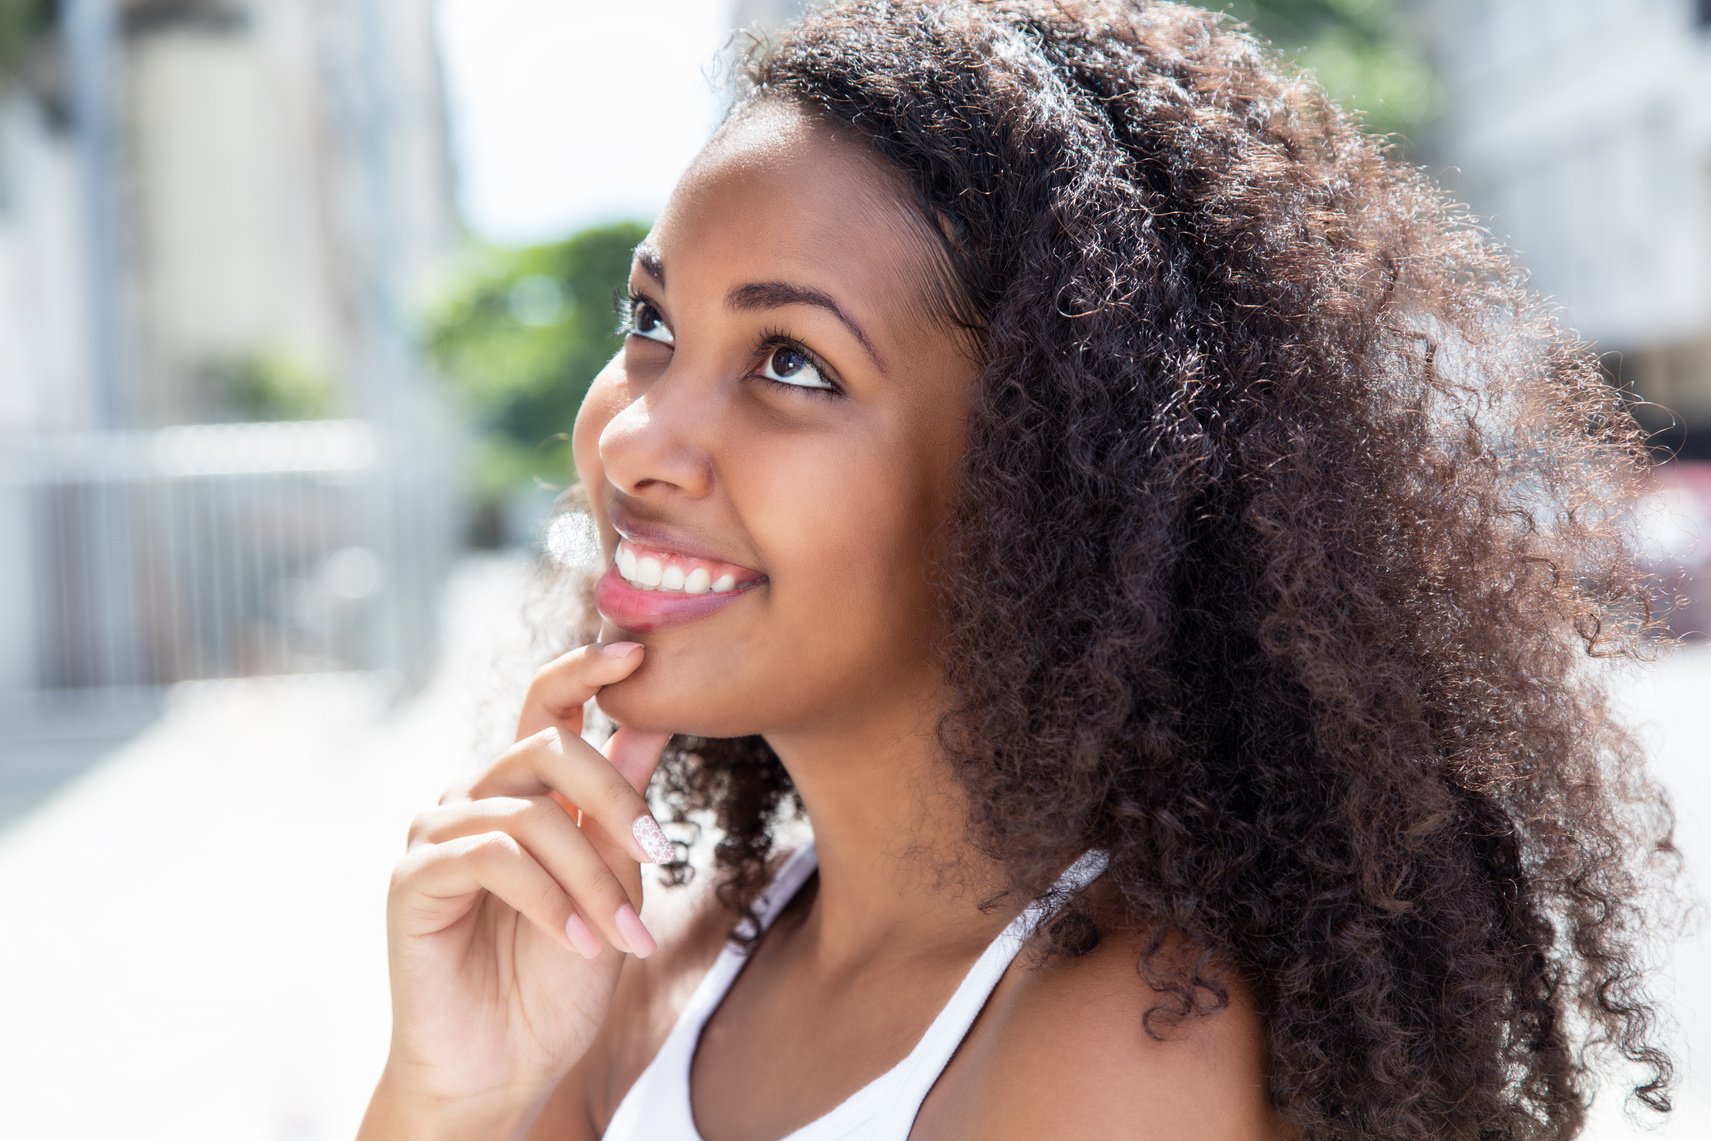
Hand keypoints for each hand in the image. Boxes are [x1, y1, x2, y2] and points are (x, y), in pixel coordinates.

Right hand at [372, 641, 672, 1119]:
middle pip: (550, 747)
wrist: (506, 1069)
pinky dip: (549, 898)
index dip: (588, 669)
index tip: (640, 649)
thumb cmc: (558, 980)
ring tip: (623, 935)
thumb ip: (622, 801)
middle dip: (616, 795)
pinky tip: (578, 941)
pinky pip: (493, 857)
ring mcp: (437, 833)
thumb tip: (658, 714)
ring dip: (592, 876)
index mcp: (522, 790)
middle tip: (660, 852)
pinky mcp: (413, 879)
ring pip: (531, 811)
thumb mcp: (613, 880)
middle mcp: (473, 796)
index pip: (549, 705)